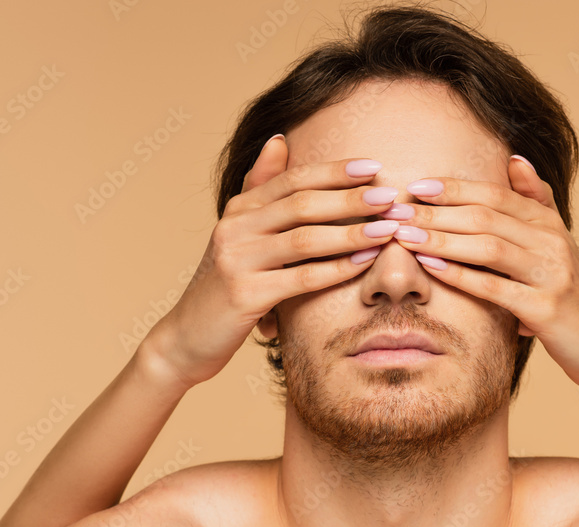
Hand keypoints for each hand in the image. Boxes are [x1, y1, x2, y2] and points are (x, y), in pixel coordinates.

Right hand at [141, 136, 400, 388]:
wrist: (187, 336)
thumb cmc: (225, 285)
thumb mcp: (238, 232)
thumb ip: (259, 187)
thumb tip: (279, 138)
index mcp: (238, 209)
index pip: (292, 179)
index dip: (334, 172)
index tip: (373, 167)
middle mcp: (234, 228)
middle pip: (302, 204)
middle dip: (351, 199)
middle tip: (390, 198)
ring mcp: (237, 261)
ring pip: (304, 239)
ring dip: (351, 233)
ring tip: (387, 229)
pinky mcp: (244, 295)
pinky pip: (300, 278)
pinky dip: (336, 269)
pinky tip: (364, 263)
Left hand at [392, 157, 578, 393]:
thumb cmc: (569, 294)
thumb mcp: (556, 243)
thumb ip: (535, 202)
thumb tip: (515, 159)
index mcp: (549, 222)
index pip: (496, 195)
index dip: (454, 188)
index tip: (416, 186)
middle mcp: (553, 242)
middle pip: (487, 216)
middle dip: (437, 212)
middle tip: (397, 210)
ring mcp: (552, 274)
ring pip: (489, 247)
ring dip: (442, 239)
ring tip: (405, 236)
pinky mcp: (546, 309)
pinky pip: (494, 288)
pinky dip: (460, 275)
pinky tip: (431, 268)